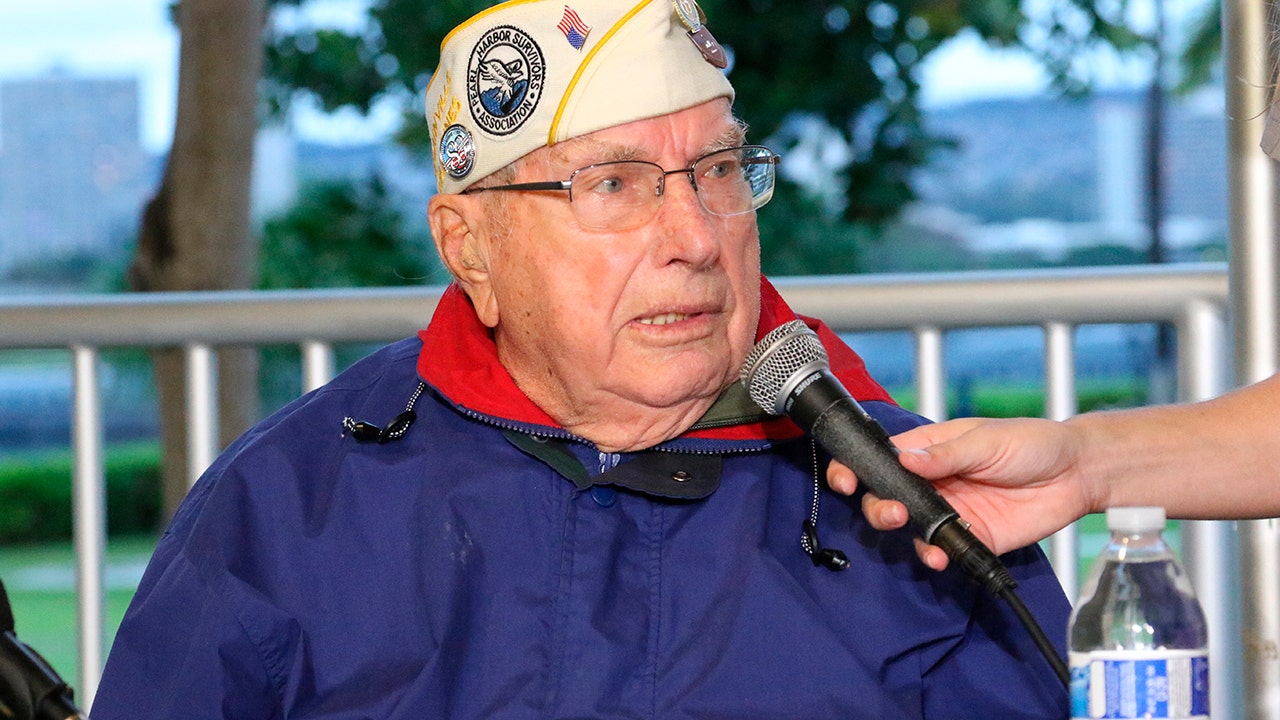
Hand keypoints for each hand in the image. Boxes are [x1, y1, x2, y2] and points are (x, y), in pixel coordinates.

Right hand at [827, 417, 1097, 570]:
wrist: (1076, 475)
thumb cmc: (1032, 444)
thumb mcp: (986, 440)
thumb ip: (945, 453)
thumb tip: (906, 459)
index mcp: (928, 451)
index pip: (881, 459)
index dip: (857, 468)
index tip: (846, 479)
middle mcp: (931, 482)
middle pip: (884, 496)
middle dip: (875, 505)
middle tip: (890, 511)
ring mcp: (947, 512)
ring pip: (907, 528)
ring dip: (900, 532)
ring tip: (908, 528)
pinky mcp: (968, 539)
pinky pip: (939, 552)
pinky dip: (932, 557)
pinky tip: (939, 556)